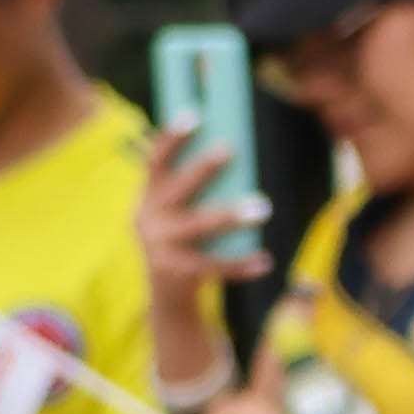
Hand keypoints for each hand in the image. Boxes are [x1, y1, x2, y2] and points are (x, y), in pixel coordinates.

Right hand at [140, 127, 264, 393]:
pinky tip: (266, 261)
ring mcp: (160, 247)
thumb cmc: (183, 245)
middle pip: (177, 188)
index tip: (195, 113)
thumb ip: (195, 191)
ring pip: (200, 225)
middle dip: (202, 168)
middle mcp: (148, 219)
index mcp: (148, 198)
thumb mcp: (179, 216)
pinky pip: (215, 267)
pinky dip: (242, 265)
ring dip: (231, 215)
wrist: (167, 301)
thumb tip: (234, 151)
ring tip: (262, 207)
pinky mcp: (177, 274)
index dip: (172, 137)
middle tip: (230, 148)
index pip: (156, 161)